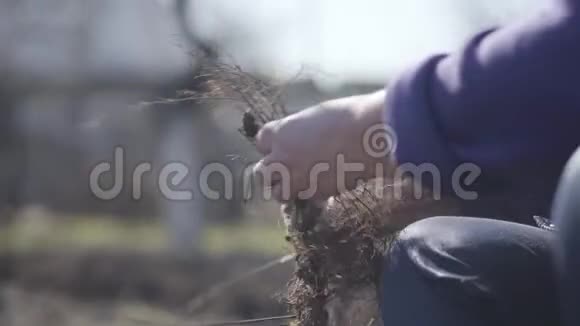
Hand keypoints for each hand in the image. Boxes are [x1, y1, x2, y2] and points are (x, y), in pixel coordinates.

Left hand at [254, 90, 393, 200]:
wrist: (370, 137)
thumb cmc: (349, 117)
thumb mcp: (317, 117)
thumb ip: (301, 133)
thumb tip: (301, 141)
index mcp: (281, 132)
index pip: (261, 141)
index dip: (273, 144)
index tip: (284, 144)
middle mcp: (283, 157)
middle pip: (262, 172)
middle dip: (273, 171)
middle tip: (288, 168)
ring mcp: (297, 178)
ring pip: (278, 193)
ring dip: (287, 188)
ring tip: (303, 181)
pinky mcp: (314, 194)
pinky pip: (304, 199)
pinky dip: (310, 195)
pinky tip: (324, 184)